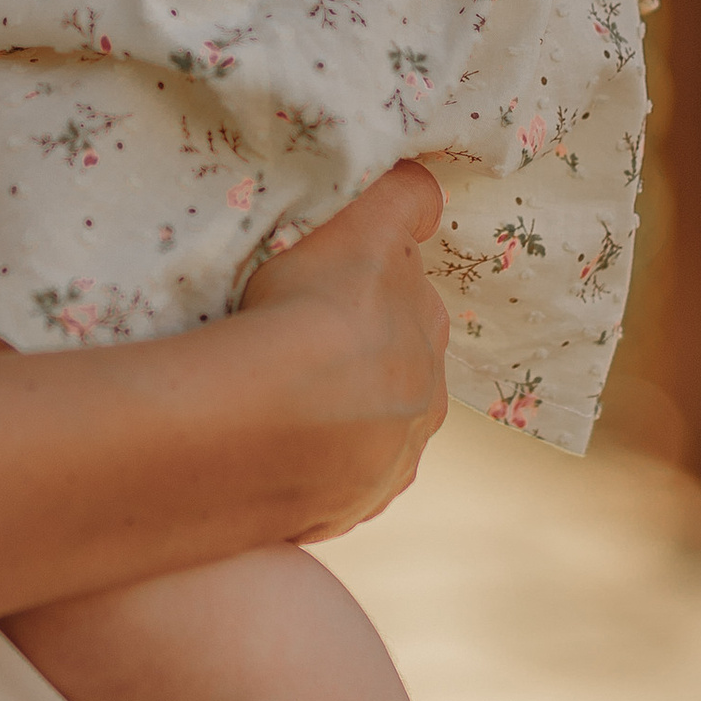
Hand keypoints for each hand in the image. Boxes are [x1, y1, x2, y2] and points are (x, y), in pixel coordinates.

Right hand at [236, 161, 446, 537]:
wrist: (270, 416)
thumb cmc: (313, 307)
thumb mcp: (363, 224)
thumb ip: (402, 201)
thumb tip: (425, 191)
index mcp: (430, 331)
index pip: (408, 301)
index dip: (366, 291)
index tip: (327, 293)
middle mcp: (426, 401)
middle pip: (395, 371)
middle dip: (359, 360)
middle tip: (294, 347)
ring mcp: (391, 462)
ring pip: (369, 432)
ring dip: (338, 419)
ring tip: (278, 404)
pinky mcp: (352, 509)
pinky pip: (335, 483)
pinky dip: (312, 467)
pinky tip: (274, 449)